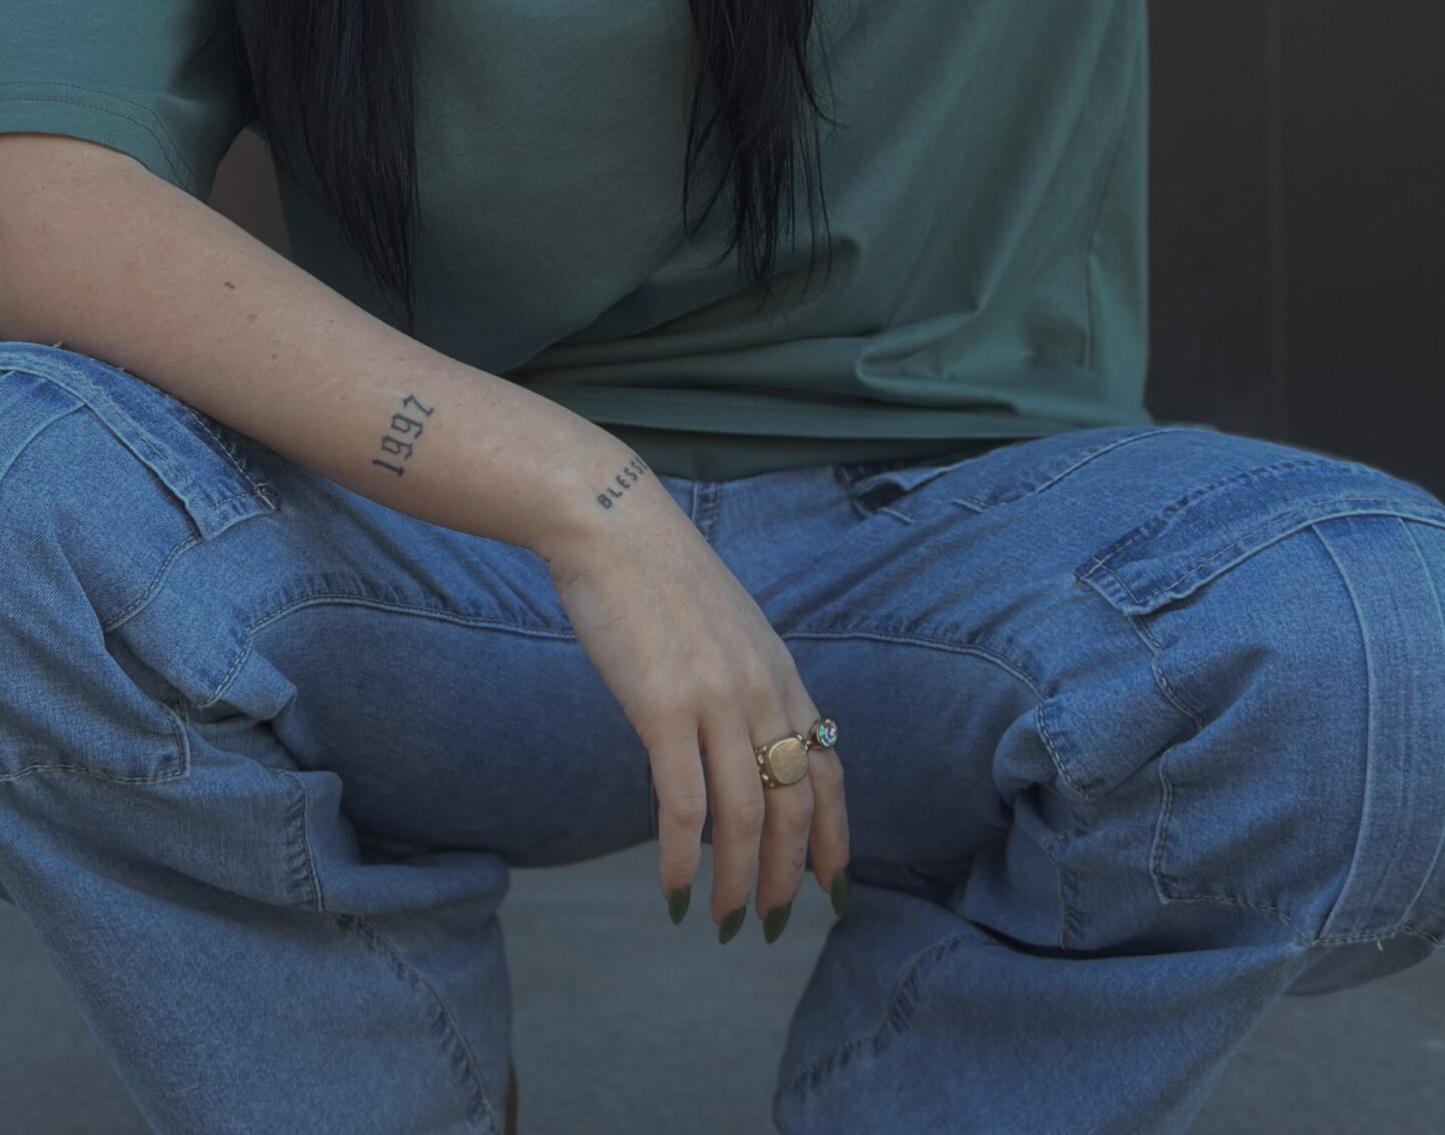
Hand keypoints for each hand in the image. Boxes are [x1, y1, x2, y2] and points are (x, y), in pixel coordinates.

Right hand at [539, 462, 848, 933]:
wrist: (609, 522)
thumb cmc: (655, 571)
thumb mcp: (725, 624)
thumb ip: (743, 678)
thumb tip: (743, 735)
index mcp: (779, 670)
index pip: (829, 768)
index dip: (836, 835)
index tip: (832, 887)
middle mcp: (761, 689)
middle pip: (795, 805)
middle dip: (788, 876)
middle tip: (769, 923)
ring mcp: (715, 699)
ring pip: (746, 817)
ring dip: (739, 882)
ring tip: (725, 923)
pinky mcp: (662, 708)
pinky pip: (683, 805)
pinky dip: (680, 859)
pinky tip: (673, 892)